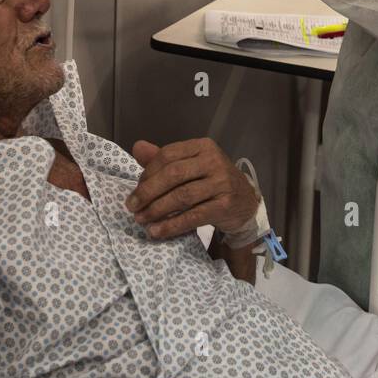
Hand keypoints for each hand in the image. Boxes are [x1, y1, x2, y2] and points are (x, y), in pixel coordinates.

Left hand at [125, 138, 259, 239]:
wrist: (245, 201)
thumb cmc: (212, 181)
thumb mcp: (191, 165)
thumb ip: (164, 158)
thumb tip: (137, 147)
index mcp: (203, 146)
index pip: (168, 155)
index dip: (147, 173)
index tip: (136, 190)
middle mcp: (214, 161)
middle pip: (173, 175)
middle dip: (148, 192)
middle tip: (132, 207)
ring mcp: (222, 183)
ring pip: (182, 197)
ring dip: (157, 210)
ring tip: (141, 220)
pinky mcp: (225, 205)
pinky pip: (193, 217)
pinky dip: (172, 225)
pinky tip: (157, 231)